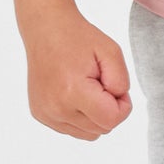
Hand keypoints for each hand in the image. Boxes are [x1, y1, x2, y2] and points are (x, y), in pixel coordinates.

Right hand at [24, 5, 132, 139]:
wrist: (46, 29)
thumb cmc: (79, 38)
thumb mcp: (112, 52)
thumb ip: (121, 83)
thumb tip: (117, 105)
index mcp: (73, 92)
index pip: (111, 120)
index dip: (122, 105)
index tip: (114, 85)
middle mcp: (55, 108)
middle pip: (101, 129)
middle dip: (109, 109)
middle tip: (100, 83)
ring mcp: (45, 113)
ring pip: (88, 134)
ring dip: (94, 115)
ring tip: (87, 89)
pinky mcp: (40, 114)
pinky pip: (72, 129)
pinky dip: (79, 116)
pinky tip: (74, 94)